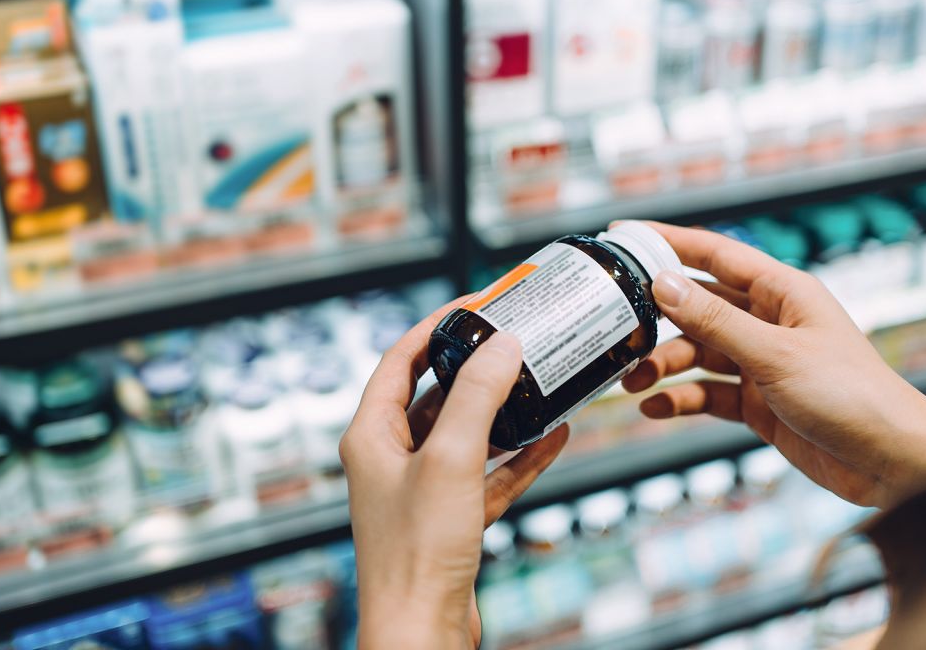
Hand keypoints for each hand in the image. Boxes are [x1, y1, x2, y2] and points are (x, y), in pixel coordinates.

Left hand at [340, 299, 569, 648]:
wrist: (422, 631)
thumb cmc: (415, 552)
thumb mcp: (451, 459)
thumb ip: (478, 398)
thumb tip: (502, 346)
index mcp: (371, 436)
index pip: (399, 362)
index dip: (434, 329)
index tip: (472, 307)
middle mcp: (391, 459)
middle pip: (435, 396)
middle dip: (476, 369)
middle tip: (513, 342)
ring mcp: (422, 491)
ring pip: (467, 436)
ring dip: (504, 411)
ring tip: (541, 382)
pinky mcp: (451, 521)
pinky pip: (490, 475)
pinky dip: (520, 456)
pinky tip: (555, 436)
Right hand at [622, 223, 925, 508]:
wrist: (891, 461)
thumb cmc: (852, 396)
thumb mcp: (775, 355)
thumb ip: (716, 322)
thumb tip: (663, 284)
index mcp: (784, 292)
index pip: (716, 254)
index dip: (669, 243)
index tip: (623, 236)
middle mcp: (771, 322)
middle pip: (699, 307)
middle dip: (658, 319)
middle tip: (617, 330)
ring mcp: (763, 363)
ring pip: (699, 354)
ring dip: (665, 365)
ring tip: (633, 381)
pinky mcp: (759, 403)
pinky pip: (709, 393)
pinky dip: (682, 399)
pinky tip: (657, 407)